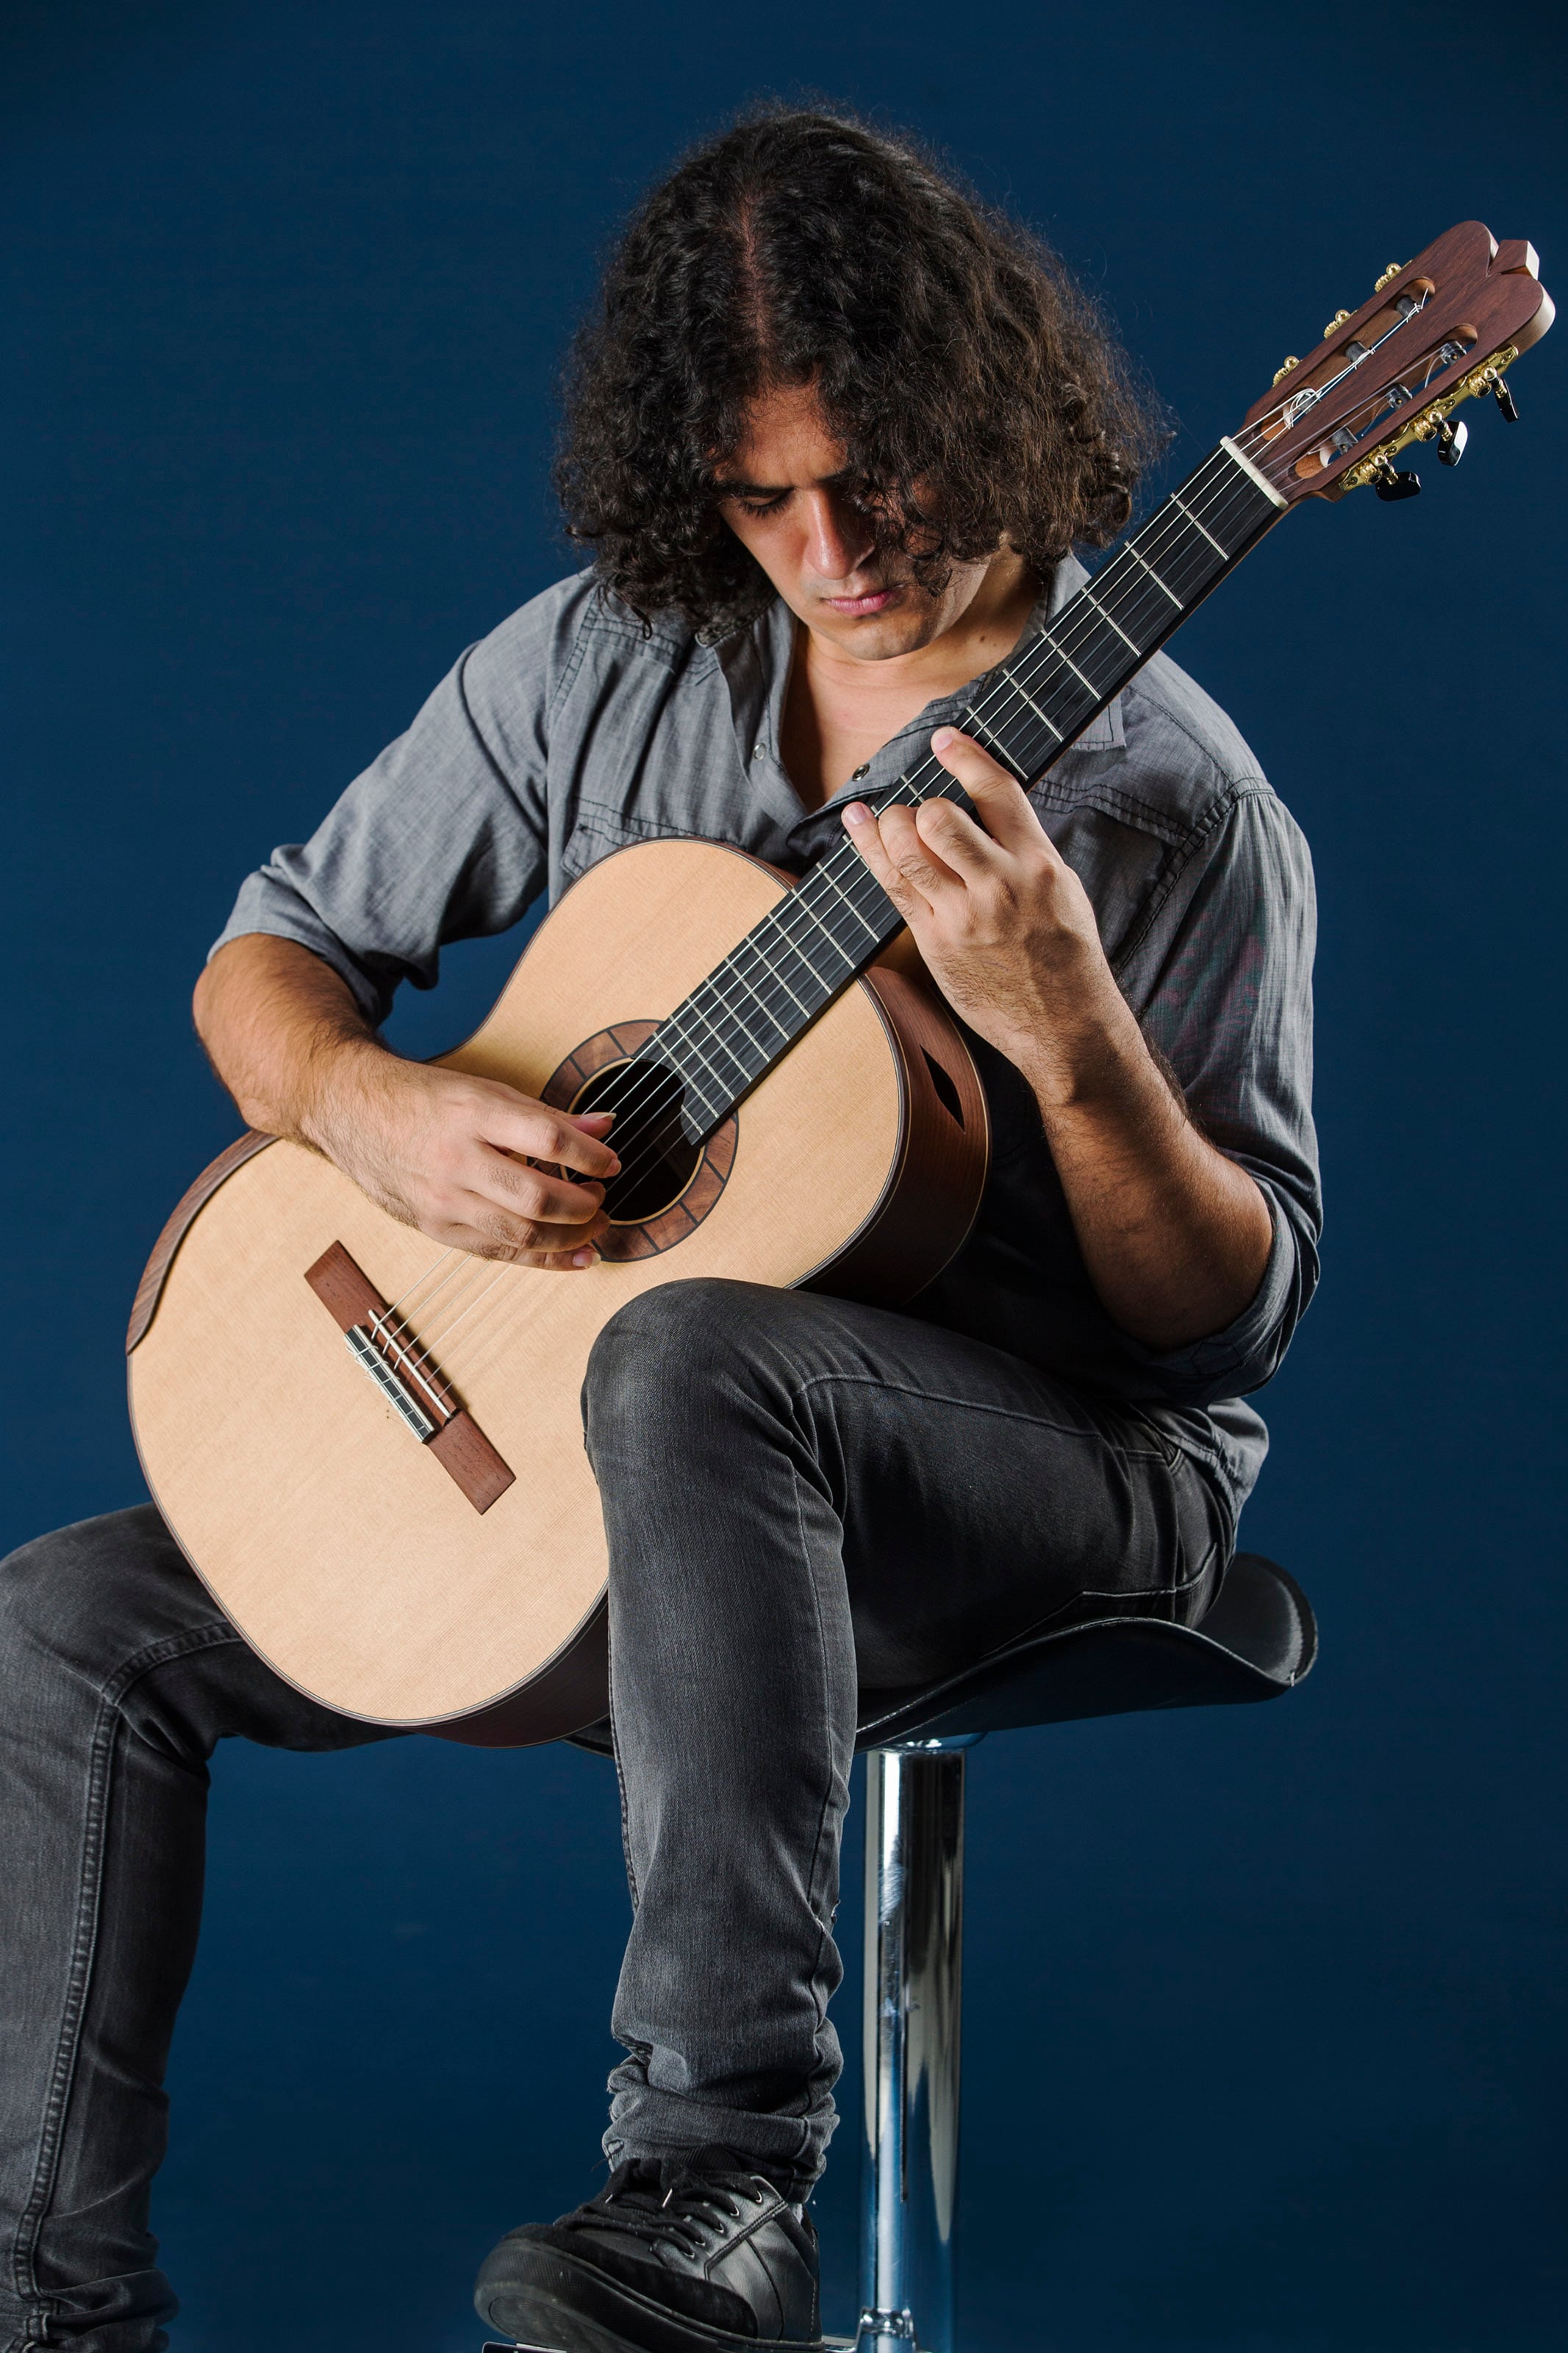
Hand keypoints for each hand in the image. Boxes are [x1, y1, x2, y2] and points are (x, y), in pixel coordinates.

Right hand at [304, 1046, 619, 1268]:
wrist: (351, 1111)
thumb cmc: (422, 1100)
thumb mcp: (485, 1091)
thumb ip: (545, 1116)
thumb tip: (603, 1128)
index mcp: (472, 1113)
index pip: (547, 1140)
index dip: (590, 1155)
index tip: (611, 1162)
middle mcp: (456, 1159)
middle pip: (536, 1197)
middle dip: (583, 1206)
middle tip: (601, 1198)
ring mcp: (442, 1199)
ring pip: (519, 1234)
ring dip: (569, 1237)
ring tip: (592, 1224)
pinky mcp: (434, 1227)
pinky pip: (496, 1253)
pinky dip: (541, 1260)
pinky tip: (572, 1256)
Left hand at [843, 727, 1136, 1100]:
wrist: (1066, 1027)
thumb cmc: (1066, 957)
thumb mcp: (1063, 889)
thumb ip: (1024, 848)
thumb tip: (986, 809)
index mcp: (1037, 865)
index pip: (997, 793)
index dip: (964, 757)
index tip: (944, 740)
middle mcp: (999, 886)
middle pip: (939, 818)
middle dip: (921, 804)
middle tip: (922, 812)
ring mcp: (964, 917)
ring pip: (907, 850)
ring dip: (891, 824)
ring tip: (893, 822)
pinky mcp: (936, 944)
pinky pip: (893, 887)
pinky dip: (869, 849)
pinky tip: (858, 824)